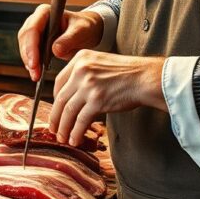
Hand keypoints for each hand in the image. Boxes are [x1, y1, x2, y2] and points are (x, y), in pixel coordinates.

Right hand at [18, 8, 103, 80]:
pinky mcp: (36, 42)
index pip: (32, 29)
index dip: (30, 46)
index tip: (34, 63)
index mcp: (45, 12)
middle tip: (35, 73)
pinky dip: (33, 64)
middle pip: (25, 38)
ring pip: (25, 47)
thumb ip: (69, 39)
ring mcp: (35, 31)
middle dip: (28, 57)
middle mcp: (36, 20)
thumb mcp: (81, 30)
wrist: (87, 31)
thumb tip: (55, 50)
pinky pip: (30, 53)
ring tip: (36, 76)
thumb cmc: (84, 27)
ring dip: (29, 63)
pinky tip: (37, 74)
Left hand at [49, 50, 166, 146]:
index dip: (54, 99)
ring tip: (63, 138)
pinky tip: (75, 139)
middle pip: (60, 98)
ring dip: (64, 128)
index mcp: (80, 58)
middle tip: (54, 129)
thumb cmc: (127, 73)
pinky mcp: (97, 100)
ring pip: (68, 111)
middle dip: (56, 117)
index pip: (58, 81)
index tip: (57, 110)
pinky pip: (81, 120)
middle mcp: (81, 70)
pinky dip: (76, 132)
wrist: (145, 78)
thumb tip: (72, 94)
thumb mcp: (100, 63)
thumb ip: (85, 72)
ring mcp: (88, 85)